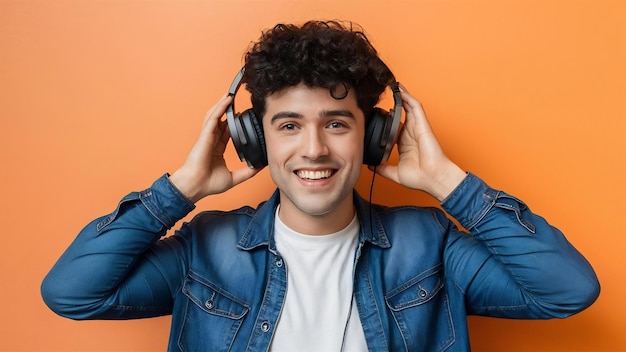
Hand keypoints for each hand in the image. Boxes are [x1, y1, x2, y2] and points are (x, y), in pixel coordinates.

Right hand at [169, 94, 262, 202]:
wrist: (195, 187)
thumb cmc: (208, 184)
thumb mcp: (233, 178)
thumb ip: (247, 172)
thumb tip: (260, 167)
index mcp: (216, 149)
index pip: (226, 131)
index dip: (233, 122)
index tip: (242, 116)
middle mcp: (211, 140)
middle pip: (220, 120)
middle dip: (227, 109)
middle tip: (236, 98)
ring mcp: (207, 136)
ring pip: (215, 115)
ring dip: (223, 103)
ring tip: (231, 93)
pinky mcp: (205, 135)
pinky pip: (213, 118)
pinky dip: (220, 108)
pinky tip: (227, 100)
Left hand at [371, 85, 465, 200]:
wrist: (433, 178)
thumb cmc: (420, 177)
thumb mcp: (394, 173)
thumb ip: (382, 169)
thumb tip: (371, 167)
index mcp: (405, 144)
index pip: (394, 127)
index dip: (387, 119)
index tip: (375, 114)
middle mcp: (411, 133)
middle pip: (402, 113)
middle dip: (394, 102)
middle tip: (384, 92)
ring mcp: (417, 127)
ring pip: (409, 106)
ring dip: (401, 95)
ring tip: (392, 85)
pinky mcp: (422, 124)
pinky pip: (415, 106)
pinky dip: (408, 97)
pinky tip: (400, 89)